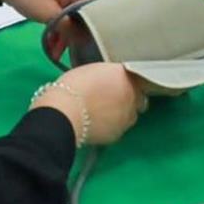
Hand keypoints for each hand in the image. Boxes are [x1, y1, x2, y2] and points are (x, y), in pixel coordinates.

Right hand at [33, 64, 147, 146]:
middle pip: (139, 98)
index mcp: (125, 75)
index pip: (136, 77)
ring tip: (103, 112)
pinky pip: (119, 128)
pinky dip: (111, 126)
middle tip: (112, 98)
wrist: (64, 113)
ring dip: (122, 113)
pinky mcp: (117, 134)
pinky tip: (97, 123)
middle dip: (129, 98)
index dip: (127, 81)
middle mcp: (132, 95)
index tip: (118, 83)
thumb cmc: (73, 86)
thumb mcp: (92, 69)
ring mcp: (127, 117)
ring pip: (130, 115)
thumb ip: (109, 74)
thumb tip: (112, 79)